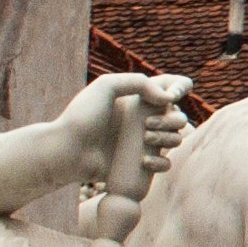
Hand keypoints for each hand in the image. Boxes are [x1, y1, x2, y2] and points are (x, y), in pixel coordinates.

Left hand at [73, 71, 190, 192]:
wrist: (67, 151)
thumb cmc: (82, 117)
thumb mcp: (106, 86)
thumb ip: (138, 82)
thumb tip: (167, 99)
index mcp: (137, 98)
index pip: (169, 87)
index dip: (180, 87)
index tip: (173, 95)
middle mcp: (143, 119)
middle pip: (178, 115)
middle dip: (173, 119)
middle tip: (148, 123)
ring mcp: (142, 143)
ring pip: (175, 138)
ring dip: (169, 138)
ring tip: (146, 140)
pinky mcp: (140, 164)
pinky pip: (164, 163)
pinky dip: (162, 162)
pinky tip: (145, 161)